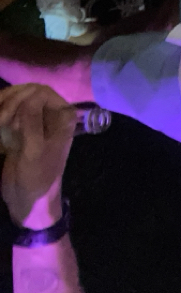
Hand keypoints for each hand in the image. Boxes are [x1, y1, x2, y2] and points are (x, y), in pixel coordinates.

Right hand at [0, 85, 74, 229]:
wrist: (28, 201)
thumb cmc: (36, 177)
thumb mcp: (34, 151)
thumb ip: (33, 122)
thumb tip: (30, 96)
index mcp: (62, 116)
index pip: (41, 91)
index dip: (21, 99)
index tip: (5, 117)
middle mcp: (51, 113)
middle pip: (27, 92)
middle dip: (10, 102)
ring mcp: (35, 120)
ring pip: (16, 99)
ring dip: (3, 106)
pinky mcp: (20, 128)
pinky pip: (9, 111)